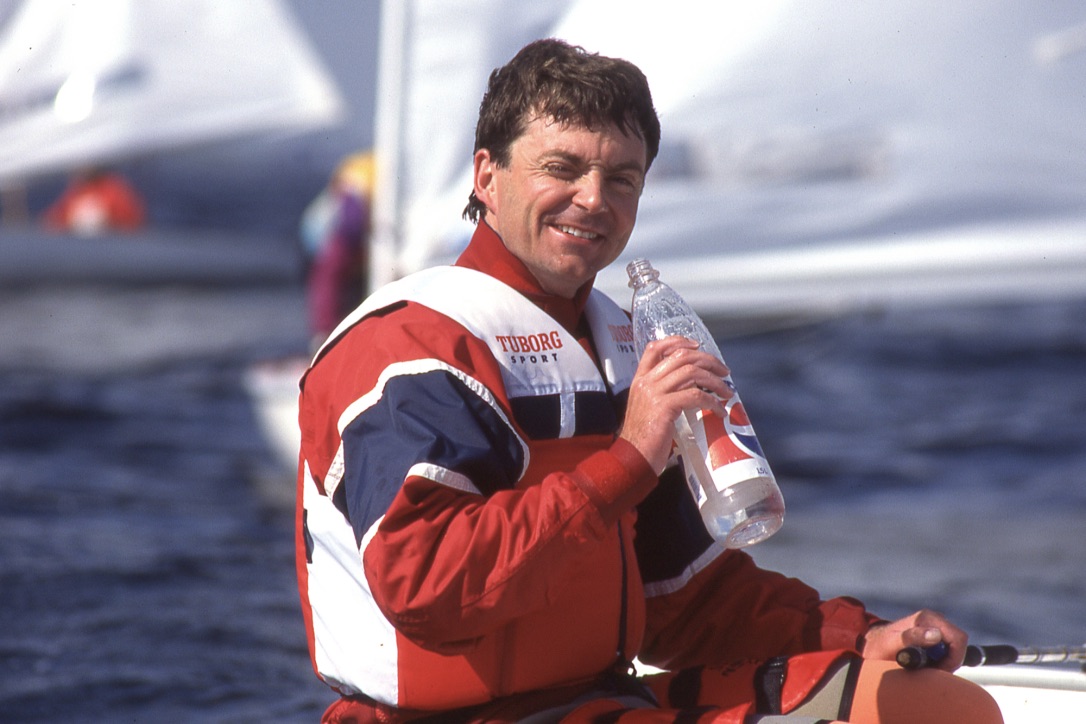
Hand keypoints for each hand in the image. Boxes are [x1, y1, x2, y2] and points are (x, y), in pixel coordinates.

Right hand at [619, 336, 732, 473]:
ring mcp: (653, 393)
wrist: (632, 458)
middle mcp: (645, 382)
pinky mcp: (664, 407)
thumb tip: (692, 387)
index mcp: (640, 379)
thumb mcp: (649, 408)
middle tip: (724, 372)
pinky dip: (712, 402)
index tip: (697, 345)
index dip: (678, 341)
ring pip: (691, 373)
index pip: (655, 347)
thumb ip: (663, 393)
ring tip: (727, 392)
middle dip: (708, 360)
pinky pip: (695, 396)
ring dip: (715, 381)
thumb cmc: (644, 438)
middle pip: (681, 356)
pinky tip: (719, 411)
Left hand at [862, 610, 969, 670]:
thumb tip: (936, 635)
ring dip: (944, 661)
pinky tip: (925, 662)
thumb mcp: (892, 643)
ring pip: (953, 649)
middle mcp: (933, 620)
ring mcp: (934, 627)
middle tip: (931, 670)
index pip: (958, 638)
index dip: (955, 657)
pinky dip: (940, 660)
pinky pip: (946, 650)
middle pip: (958, 644)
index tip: (941, 669)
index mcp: (927, 618)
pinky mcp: (932, 635)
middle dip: (949, 661)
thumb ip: (912, 637)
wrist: (870, 645)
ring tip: (924, 665)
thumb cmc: (879, 645)